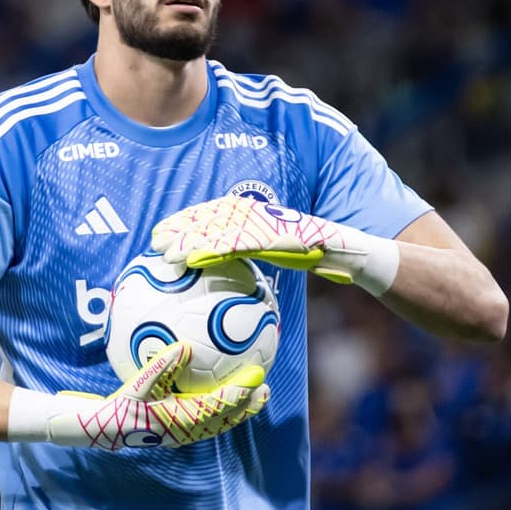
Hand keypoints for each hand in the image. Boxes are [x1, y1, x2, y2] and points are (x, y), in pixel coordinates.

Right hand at [46, 341, 268, 450]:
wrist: (105, 429)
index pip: (217, 405)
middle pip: (225, 418)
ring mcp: (185, 434)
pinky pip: (210, 424)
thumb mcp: (138, 383)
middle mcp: (186, 430)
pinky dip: (225, 413)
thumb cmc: (121, 404)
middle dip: (248, 404)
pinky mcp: (180, 432)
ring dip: (240, 411)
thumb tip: (185, 346)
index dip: (239, 392)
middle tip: (267, 388)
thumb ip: (162, 365)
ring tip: (258, 396)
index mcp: (179, 419)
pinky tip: (230, 400)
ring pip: (221, 423)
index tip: (257, 377)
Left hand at [152, 195, 398, 295]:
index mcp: (261, 219)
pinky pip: (238, 244)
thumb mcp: (287, 261)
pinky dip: (212, 249)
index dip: (190, 223)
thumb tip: (238, 293)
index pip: (219, 218)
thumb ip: (261, 267)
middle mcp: (261, 216)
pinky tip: (192, 259)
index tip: (165, 236)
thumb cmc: (324, 260)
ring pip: (220, 229)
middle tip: (154, 240)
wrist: (356, 254)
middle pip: (213, 218)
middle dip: (182, 226)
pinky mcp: (275, 235)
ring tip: (164, 250)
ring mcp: (268, 223)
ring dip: (188, 237)